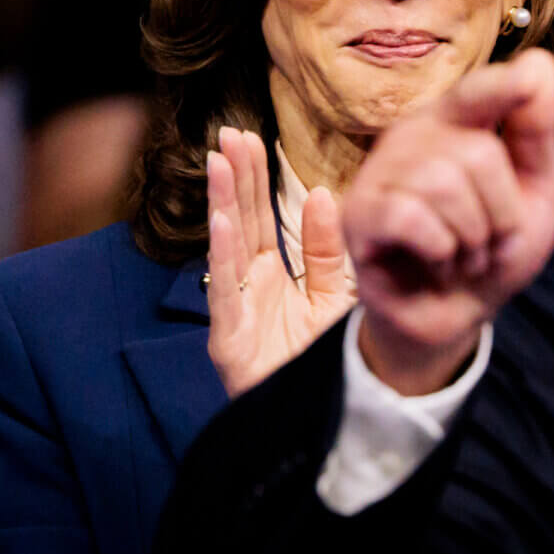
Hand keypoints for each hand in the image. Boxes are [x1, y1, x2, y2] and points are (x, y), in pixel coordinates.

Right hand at [205, 126, 355, 396]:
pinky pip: (226, 296)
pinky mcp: (231, 344)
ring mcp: (237, 315)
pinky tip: (223, 224)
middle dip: (234, 179)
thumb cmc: (324, 361)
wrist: (334, 419)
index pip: (260, 218)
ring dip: (222, 206)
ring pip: (227, 251)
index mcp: (273, 277)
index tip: (250, 138)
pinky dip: (223, 258)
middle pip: (241, 225)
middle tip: (229, 134)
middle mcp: (249, 290)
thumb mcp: (335, 297)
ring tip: (218, 163)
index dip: (255, 180)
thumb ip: (324, 250)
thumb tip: (321, 195)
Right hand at [343, 50, 553, 394]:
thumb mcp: (535, 190)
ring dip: (472, 238)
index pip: (480, 90)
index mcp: (457, 122)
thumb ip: (536, 130)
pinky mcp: (359, 215)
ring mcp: (380, 173)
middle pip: (477, 153)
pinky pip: (411, 217)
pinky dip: (441, 251)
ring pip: (444, 184)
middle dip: (502, 214)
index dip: (504, 86)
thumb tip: (539, 63)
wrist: (459, 314)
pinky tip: (437, 262)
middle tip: (488, 240)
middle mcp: (413, 137)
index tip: (530, 78)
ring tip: (463, 254)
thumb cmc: (493, 247)